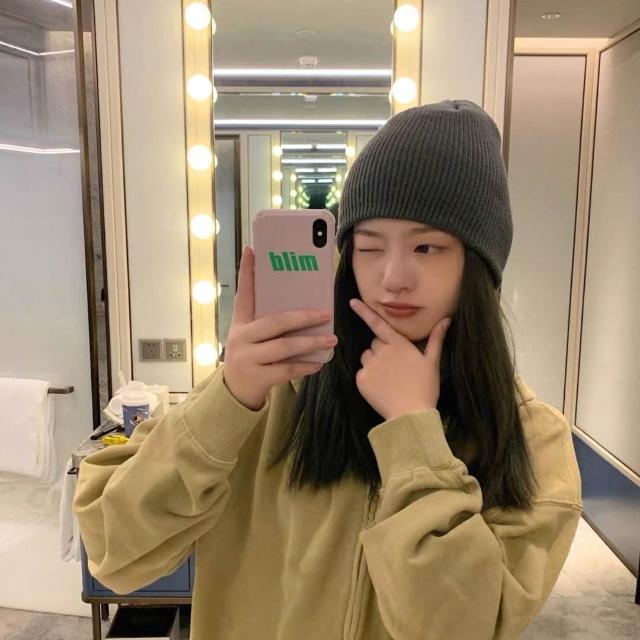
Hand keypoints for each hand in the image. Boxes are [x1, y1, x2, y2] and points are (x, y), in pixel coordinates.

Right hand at [223, 246, 335, 410]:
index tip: (253, 250)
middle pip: (275, 322)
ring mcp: (248, 358)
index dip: (247, 272)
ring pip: (284, 347)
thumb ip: (270, 322)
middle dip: (303, 317)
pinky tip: (319, 363)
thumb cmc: (251, 355)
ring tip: (332, 339)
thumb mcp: (252, 335)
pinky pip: (286, 369)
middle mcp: (241, 338)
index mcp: (240, 323)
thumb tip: (304, 304)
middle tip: (326, 313)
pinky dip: (305, 366)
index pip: (244, 294)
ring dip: (310, 342)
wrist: (235, 391)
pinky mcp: (257, 377)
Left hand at [348, 298, 450, 420]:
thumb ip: (436, 339)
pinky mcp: (361, 380)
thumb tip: (446, 320)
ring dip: (374, 363)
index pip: (378, 323)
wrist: (411, 415)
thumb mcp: (432, 362)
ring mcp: (369, 366)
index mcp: (398, 344)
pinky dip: (369, 378)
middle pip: (375, 343)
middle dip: (382, 350)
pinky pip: (362, 373)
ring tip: (389, 378)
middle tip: (395, 367)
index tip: (352, 302)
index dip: (364, 311)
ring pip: (367, 357)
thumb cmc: (425, 388)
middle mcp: (381, 351)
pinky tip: (382, 388)